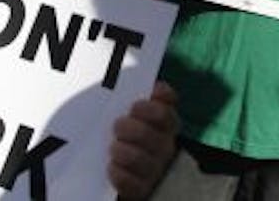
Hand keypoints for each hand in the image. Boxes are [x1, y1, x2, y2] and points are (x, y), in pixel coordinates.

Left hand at [109, 81, 178, 198]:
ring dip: (121, 150)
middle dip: (127, 128)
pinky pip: (129, 183)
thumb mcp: (139, 114)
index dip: (150, 108)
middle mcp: (164, 148)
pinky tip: (111, 167)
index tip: (134, 106)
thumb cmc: (132, 135)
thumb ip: (148, 99)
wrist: (126, 171)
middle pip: (147, 134)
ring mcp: (154, 170)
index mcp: (166, 127)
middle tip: (117, 126)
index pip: (166, 114)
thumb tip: (155, 88)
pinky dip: (118, 173)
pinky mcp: (141, 190)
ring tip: (113, 147)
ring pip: (137, 158)